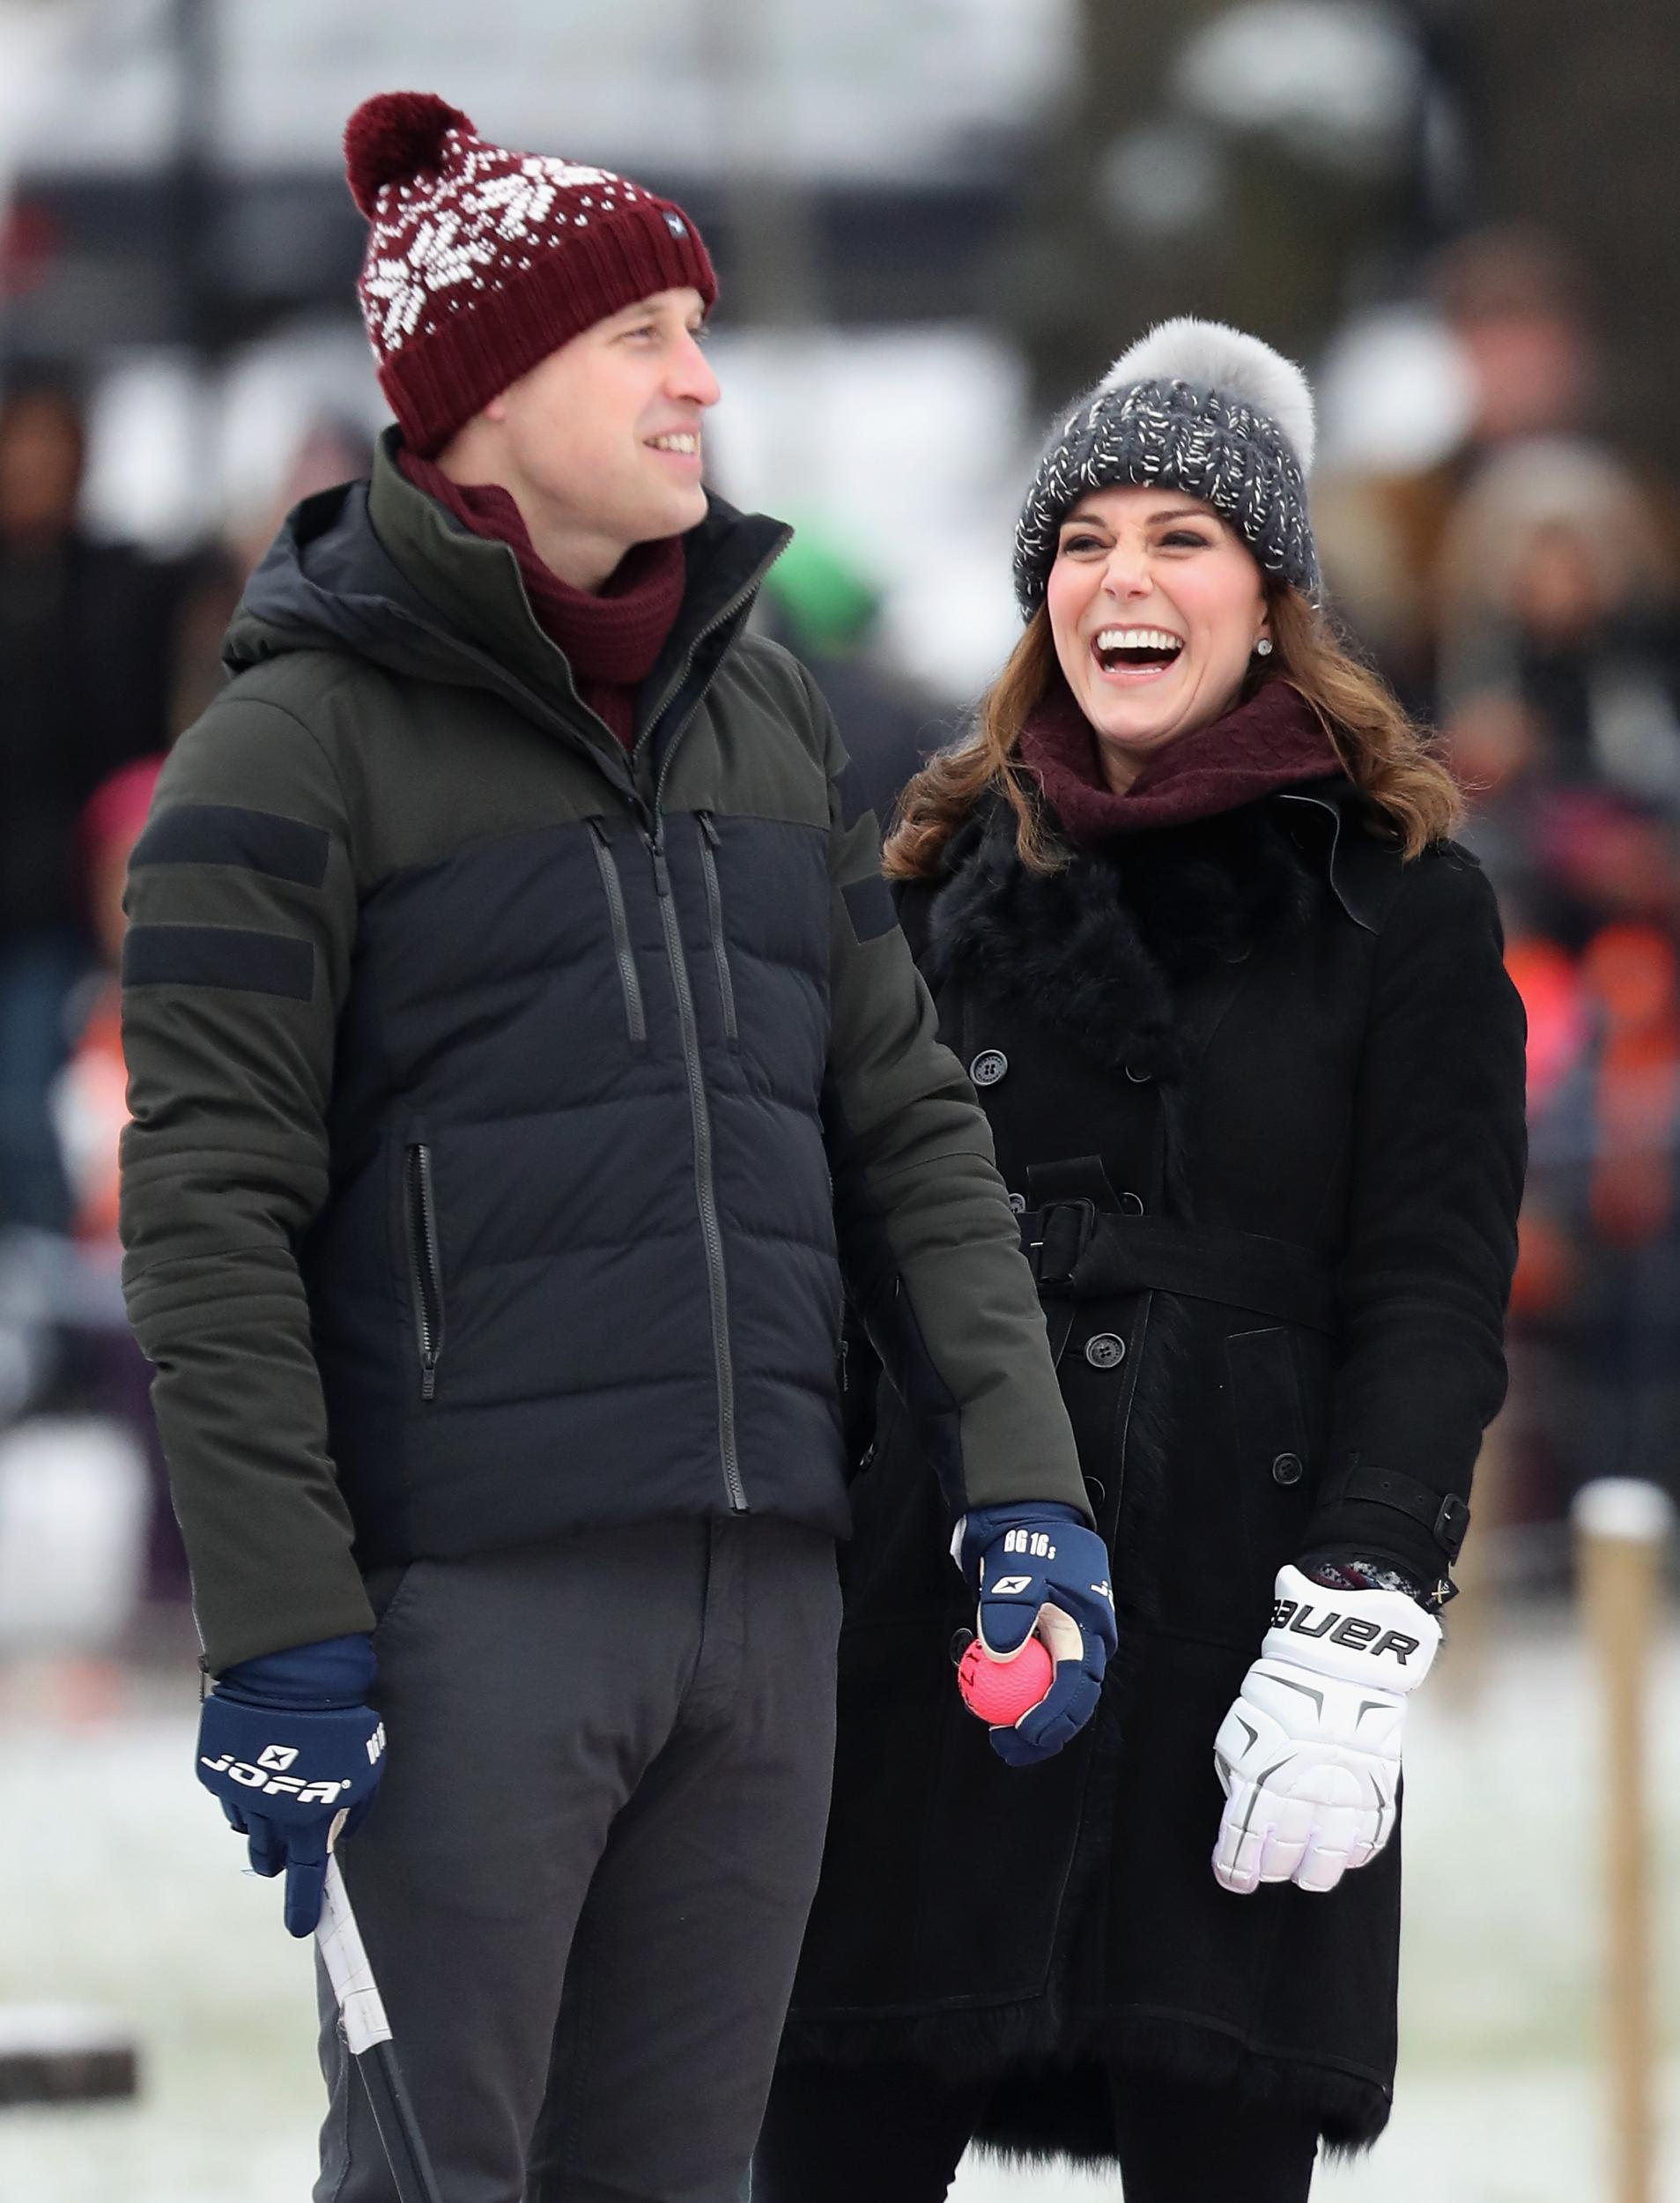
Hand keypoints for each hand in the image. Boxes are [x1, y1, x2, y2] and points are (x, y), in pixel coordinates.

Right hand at [196, 1634, 385, 1934]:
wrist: (292, 1678)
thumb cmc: (340, 1723)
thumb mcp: (368, 1767)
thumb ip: (357, 1806)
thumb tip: (344, 1829)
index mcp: (308, 1821)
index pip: (306, 1877)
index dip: (303, 1906)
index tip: (301, 1930)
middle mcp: (268, 1818)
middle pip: (269, 1856)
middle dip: (277, 1860)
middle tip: (282, 1855)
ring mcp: (237, 1795)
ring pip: (247, 1829)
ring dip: (260, 1828)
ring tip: (273, 1807)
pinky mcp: (216, 1770)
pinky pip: (230, 1796)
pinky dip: (243, 1793)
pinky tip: (256, 1770)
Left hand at [951, 1502, 1116, 1765]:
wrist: (1023, 1513)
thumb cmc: (1026, 1539)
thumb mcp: (1020, 1568)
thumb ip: (1011, 1609)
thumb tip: (1001, 1656)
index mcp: (1088, 1630)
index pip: (1076, 1687)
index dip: (1054, 1718)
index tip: (1023, 1733)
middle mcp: (1079, 1642)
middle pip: (1068, 1701)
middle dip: (1042, 1733)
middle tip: (1004, 1745)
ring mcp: (1059, 1643)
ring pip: (1047, 1692)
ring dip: (1023, 1714)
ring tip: (993, 1730)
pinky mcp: (1037, 1640)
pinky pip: (1027, 1674)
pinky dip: (1009, 1688)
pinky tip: (982, 1695)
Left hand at [1212, 1563, 1440, 1895]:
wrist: (1341, 1655)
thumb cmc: (1281, 1687)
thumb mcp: (1242, 1724)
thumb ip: (1240, 1769)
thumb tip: (1243, 1805)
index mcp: (1263, 1770)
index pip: (1245, 1834)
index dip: (1236, 1865)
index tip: (1232, 1880)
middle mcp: (1304, 1788)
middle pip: (1286, 1851)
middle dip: (1271, 1869)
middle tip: (1265, 1875)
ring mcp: (1345, 1789)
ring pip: (1331, 1854)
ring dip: (1315, 1872)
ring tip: (1306, 1878)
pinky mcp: (1378, 1783)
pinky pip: (1371, 1832)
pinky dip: (1358, 1852)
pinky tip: (1346, 1859)